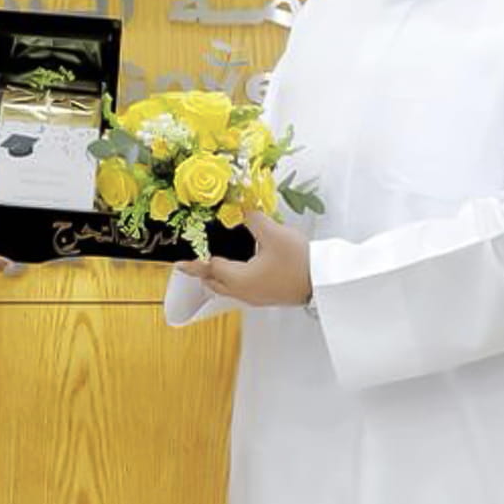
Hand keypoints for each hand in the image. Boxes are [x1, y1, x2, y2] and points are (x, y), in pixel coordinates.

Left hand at [174, 211, 310, 306]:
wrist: (324, 282)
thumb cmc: (299, 261)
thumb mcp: (273, 234)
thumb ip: (252, 218)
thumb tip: (239, 206)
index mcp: (240, 279)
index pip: (209, 269)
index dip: (194, 263)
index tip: (179, 263)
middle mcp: (245, 292)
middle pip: (215, 284)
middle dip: (203, 273)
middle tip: (193, 261)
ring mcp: (257, 297)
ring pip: (228, 289)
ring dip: (217, 277)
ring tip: (212, 263)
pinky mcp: (268, 297)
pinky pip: (241, 290)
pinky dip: (232, 280)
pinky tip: (239, 268)